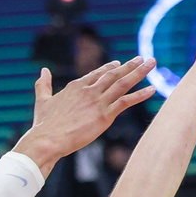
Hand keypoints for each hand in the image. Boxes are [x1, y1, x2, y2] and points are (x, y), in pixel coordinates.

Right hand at [13, 58, 157, 171]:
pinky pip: (126, 102)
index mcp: (76, 86)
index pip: (97, 74)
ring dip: (139, 73)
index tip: (119, 64)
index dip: (110, 68)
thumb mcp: (43, 100)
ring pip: (123, 83)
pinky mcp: (105, 115)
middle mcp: (89, 90)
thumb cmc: (44, 124)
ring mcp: (98, 101)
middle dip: (130, 66)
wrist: (48, 138)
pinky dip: (140, 94)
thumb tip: (43, 71)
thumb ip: (43, 84)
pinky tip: (152, 89)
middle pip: (113, 74)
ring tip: (151, 63)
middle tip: (142, 58)